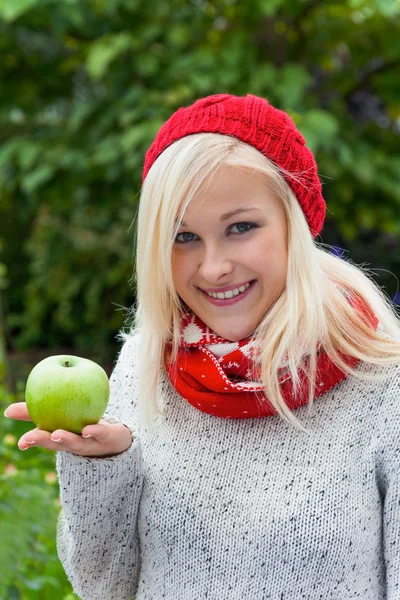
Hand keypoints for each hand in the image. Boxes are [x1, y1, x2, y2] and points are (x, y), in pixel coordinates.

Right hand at [4, 402, 132, 456]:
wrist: (119, 438)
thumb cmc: (83, 426)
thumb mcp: (61, 416)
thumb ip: (37, 411)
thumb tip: (7, 410)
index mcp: (63, 438)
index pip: (45, 440)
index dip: (33, 441)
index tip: (21, 442)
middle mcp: (76, 444)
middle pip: (58, 444)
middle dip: (44, 441)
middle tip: (30, 438)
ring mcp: (92, 443)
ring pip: (78, 443)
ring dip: (67, 440)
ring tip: (56, 434)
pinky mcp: (109, 437)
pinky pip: (102, 434)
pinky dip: (95, 432)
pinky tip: (88, 429)